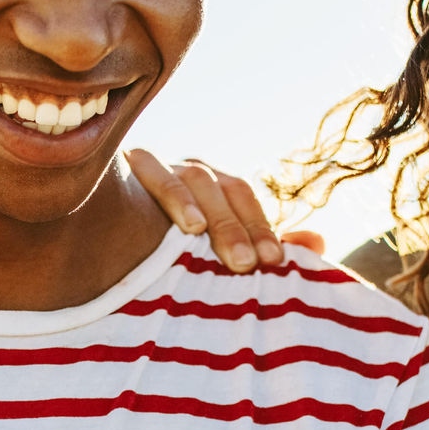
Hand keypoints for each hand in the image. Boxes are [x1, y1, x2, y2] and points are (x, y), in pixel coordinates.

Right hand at [126, 148, 322, 270]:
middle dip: (233, 225)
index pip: (243, 196)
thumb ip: (267, 245)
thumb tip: (318, 242)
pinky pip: (145, 168)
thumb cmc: (175, 255)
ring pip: (187, 177)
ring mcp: (159, 166)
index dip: (260, 226)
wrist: (110, 243)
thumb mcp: (221, 251)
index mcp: (216, 187)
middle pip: (220, 188)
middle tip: (245, 263)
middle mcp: (190, 171)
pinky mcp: (126, 167)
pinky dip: (160, 187)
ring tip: (198, 233)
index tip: (274, 261)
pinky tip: (175, 217)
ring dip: (195, 205)